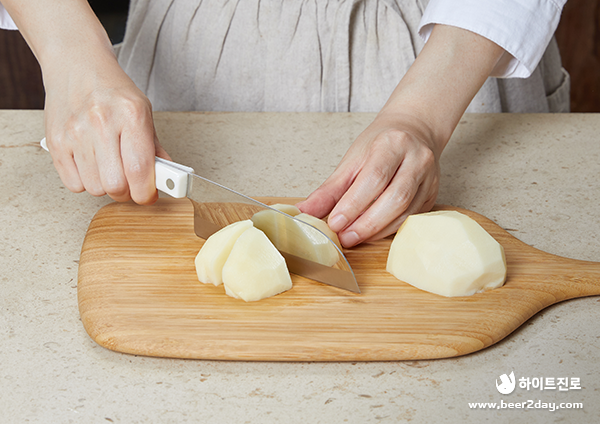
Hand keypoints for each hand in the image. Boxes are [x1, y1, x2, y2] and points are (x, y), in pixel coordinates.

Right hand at [2, 0, 169, 203]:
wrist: (77, 65)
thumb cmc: (113, 90)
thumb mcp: (143, 111)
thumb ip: (154, 147)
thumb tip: (166, 179)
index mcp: (131, 114)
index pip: (140, 170)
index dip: (146, 192)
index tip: (149, 195)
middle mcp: (101, 122)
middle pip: (116, 185)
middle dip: (127, 192)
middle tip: (130, 182)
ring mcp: (75, 133)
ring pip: (95, 188)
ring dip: (105, 186)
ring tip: (109, 167)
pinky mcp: (55, 142)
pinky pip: (73, 184)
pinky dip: (85, 182)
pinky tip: (91, 165)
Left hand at [298, 24, 504, 246]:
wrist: (413, 131)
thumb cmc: (379, 144)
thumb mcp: (351, 160)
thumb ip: (329, 189)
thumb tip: (305, 211)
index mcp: (393, 143)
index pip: (374, 178)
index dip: (353, 204)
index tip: (334, 222)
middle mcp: (417, 159)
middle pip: (395, 198)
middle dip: (366, 223)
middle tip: (344, 237)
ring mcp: (429, 178)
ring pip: (406, 212)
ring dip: (377, 230)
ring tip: (354, 237)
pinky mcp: (432, 194)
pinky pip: (411, 218)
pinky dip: (389, 229)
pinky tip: (372, 234)